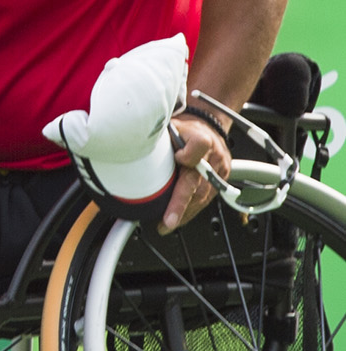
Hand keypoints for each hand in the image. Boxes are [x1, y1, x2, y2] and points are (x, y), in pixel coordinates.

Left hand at [162, 114, 231, 231]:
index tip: (177, 159)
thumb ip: (156, 136)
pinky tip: (179, 218)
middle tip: (168, 220)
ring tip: (166, 224)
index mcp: (200, 137)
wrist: (207, 128)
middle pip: (198, 181)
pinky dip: (190, 210)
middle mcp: (212, 155)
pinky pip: (206, 200)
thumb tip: (130, 146)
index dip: (188, 155)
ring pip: (202, 196)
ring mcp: (218, 170)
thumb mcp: (170, 126)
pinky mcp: (220, 181)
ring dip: (184, 212)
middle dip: (181, 203)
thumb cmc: (184, 130)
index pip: (199, 145)